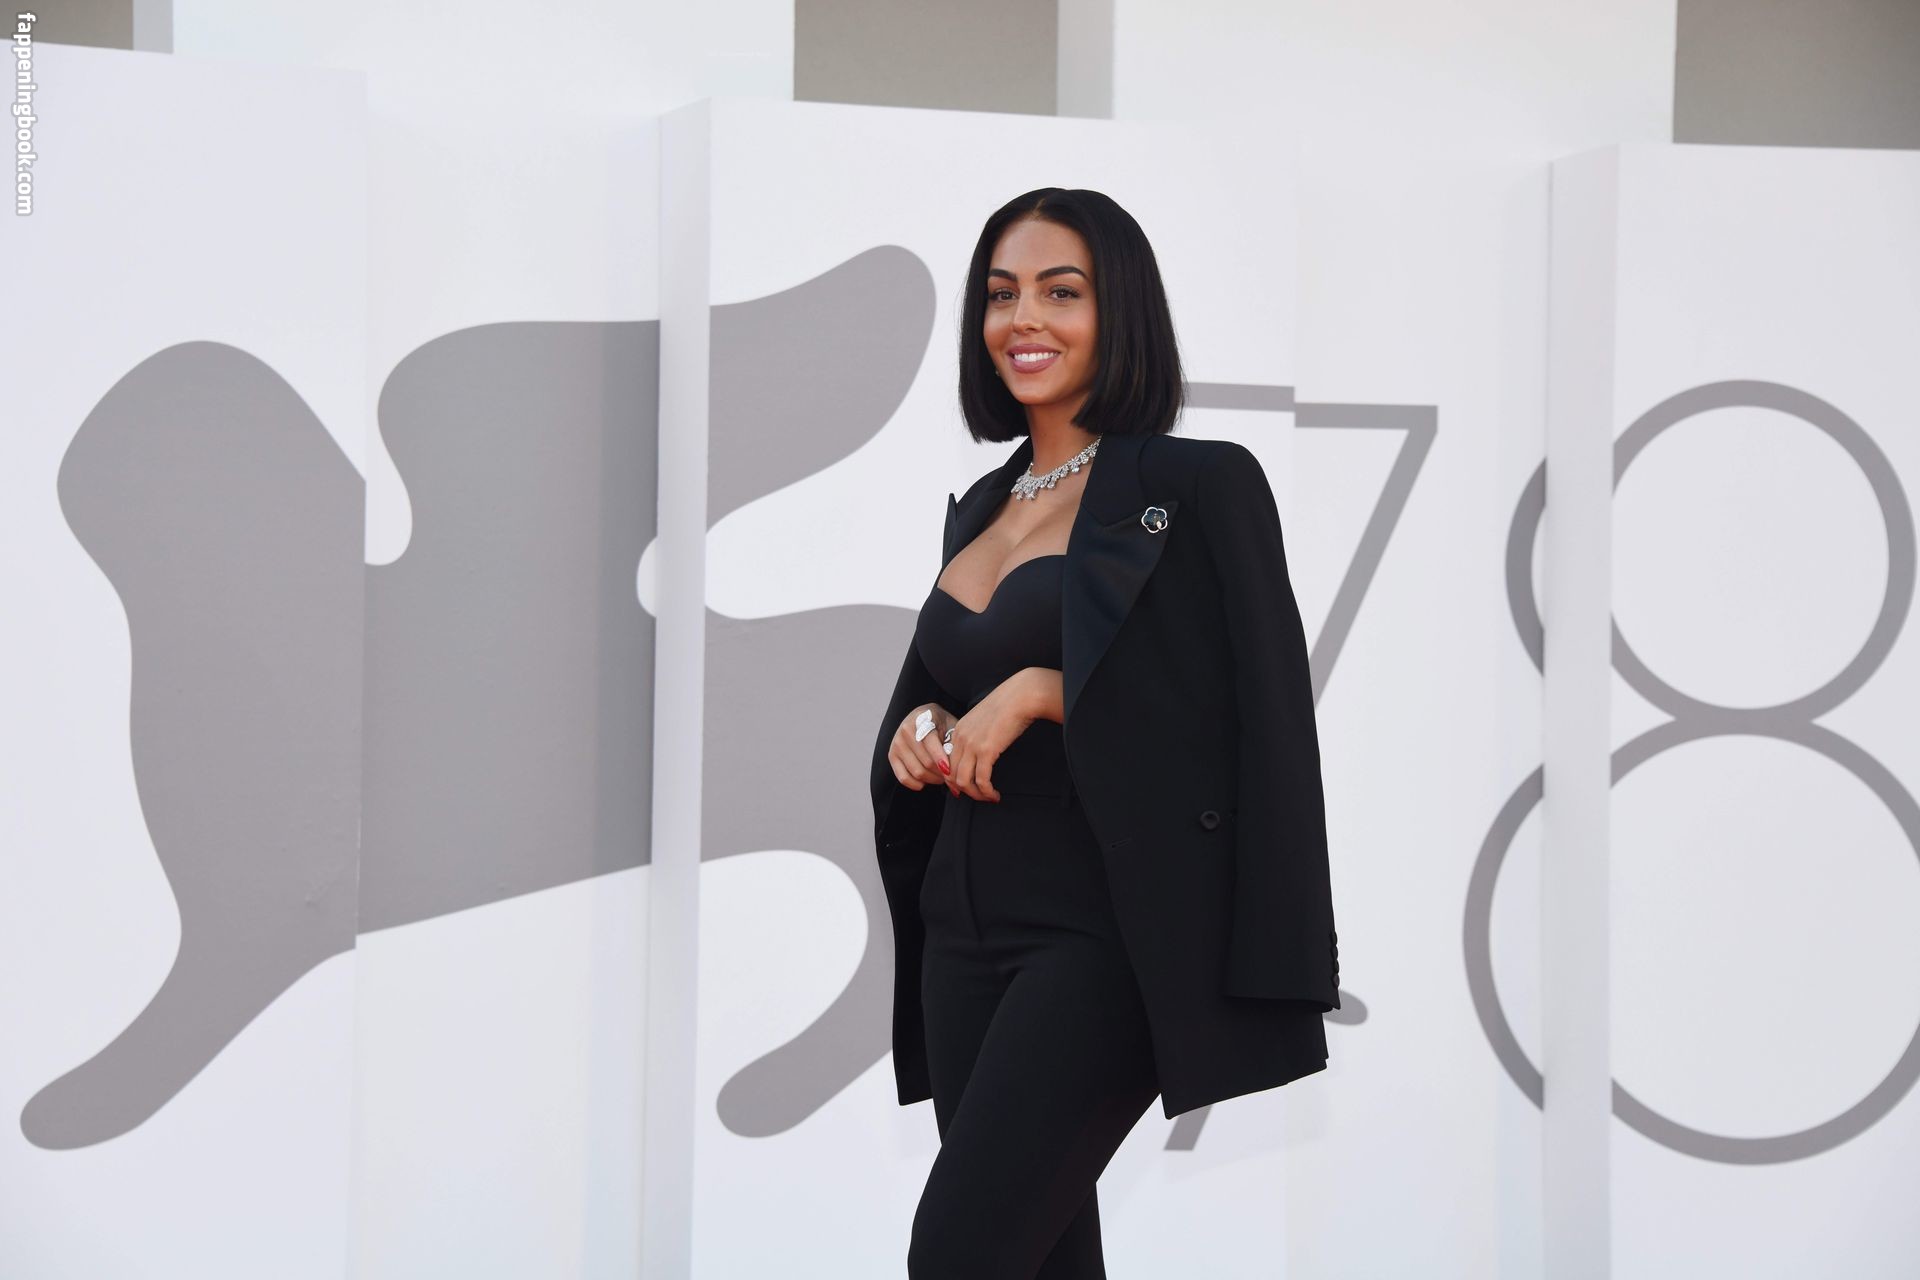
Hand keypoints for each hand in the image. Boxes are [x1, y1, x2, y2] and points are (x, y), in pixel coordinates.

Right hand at [887, 702, 958, 793]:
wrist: (922, 718)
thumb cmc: (941, 725)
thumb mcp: (950, 727)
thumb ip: (953, 744)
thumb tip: (956, 769)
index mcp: (922, 719)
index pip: (930, 743)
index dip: (941, 759)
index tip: (950, 771)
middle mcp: (906, 730)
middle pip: (926, 762)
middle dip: (942, 774)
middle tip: (952, 777)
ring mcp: (897, 743)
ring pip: (917, 772)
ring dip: (932, 780)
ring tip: (942, 777)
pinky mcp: (892, 755)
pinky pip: (903, 778)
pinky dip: (916, 784)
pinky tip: (926, 781)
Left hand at [943, 669, 1049, 802]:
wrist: (1021, 696)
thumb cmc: (1008, 705)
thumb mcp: (984, 719)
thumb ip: (977, 734)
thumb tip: (982, 751)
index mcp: (958, 730)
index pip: (948, 762)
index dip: (955, 779)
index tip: (966, 788)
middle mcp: (960, 738)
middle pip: (952, 774)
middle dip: (964, 791)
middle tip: (978, 796)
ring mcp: (971, 745)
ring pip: (963, 781)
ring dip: (976, 794)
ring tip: (988, 797)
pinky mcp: (986, 751)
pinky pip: (981, 780)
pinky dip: (987, 791)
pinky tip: (995, 794)